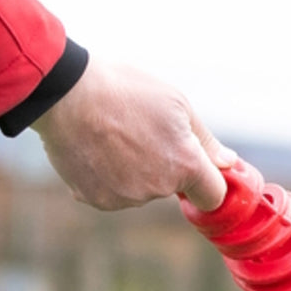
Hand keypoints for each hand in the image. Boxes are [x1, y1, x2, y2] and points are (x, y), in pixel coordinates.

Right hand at [32, 59, 233, 210]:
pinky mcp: (97, 199)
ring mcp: (126, 197)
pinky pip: (111, 193)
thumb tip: (228, 163)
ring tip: (112, 135)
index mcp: (185, 165)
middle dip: (164, 166)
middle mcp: (158, 188)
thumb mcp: (175, 103)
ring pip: (140, 190)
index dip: (207, 184)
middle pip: (171, 188)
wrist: (62, 92)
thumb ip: (205, 140)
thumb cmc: (124, 90)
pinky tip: (95, 148)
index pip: (213, 196)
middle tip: (140, 132)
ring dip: (133, 171)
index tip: (197, 169)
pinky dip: (106, 176)